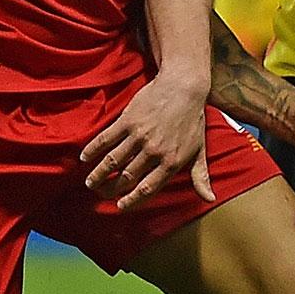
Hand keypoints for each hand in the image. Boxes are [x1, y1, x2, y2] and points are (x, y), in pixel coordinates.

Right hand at [80, 75, 212, 210]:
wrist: (183, 87)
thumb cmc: (193, 120)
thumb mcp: (199, 150)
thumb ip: (201, 176)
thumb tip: (209, 199)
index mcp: (171, 162)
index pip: (147, 188)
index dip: (132, 200)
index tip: (120, 206)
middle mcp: (154, 151)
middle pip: (127, 177)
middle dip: (111, 189)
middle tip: (102, 193)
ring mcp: (139, 135)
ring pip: (113, 161)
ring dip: (99, 174)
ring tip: (90, 183)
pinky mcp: (128, 120)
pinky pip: (106, 139)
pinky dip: (93, 149)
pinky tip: (85, 157)